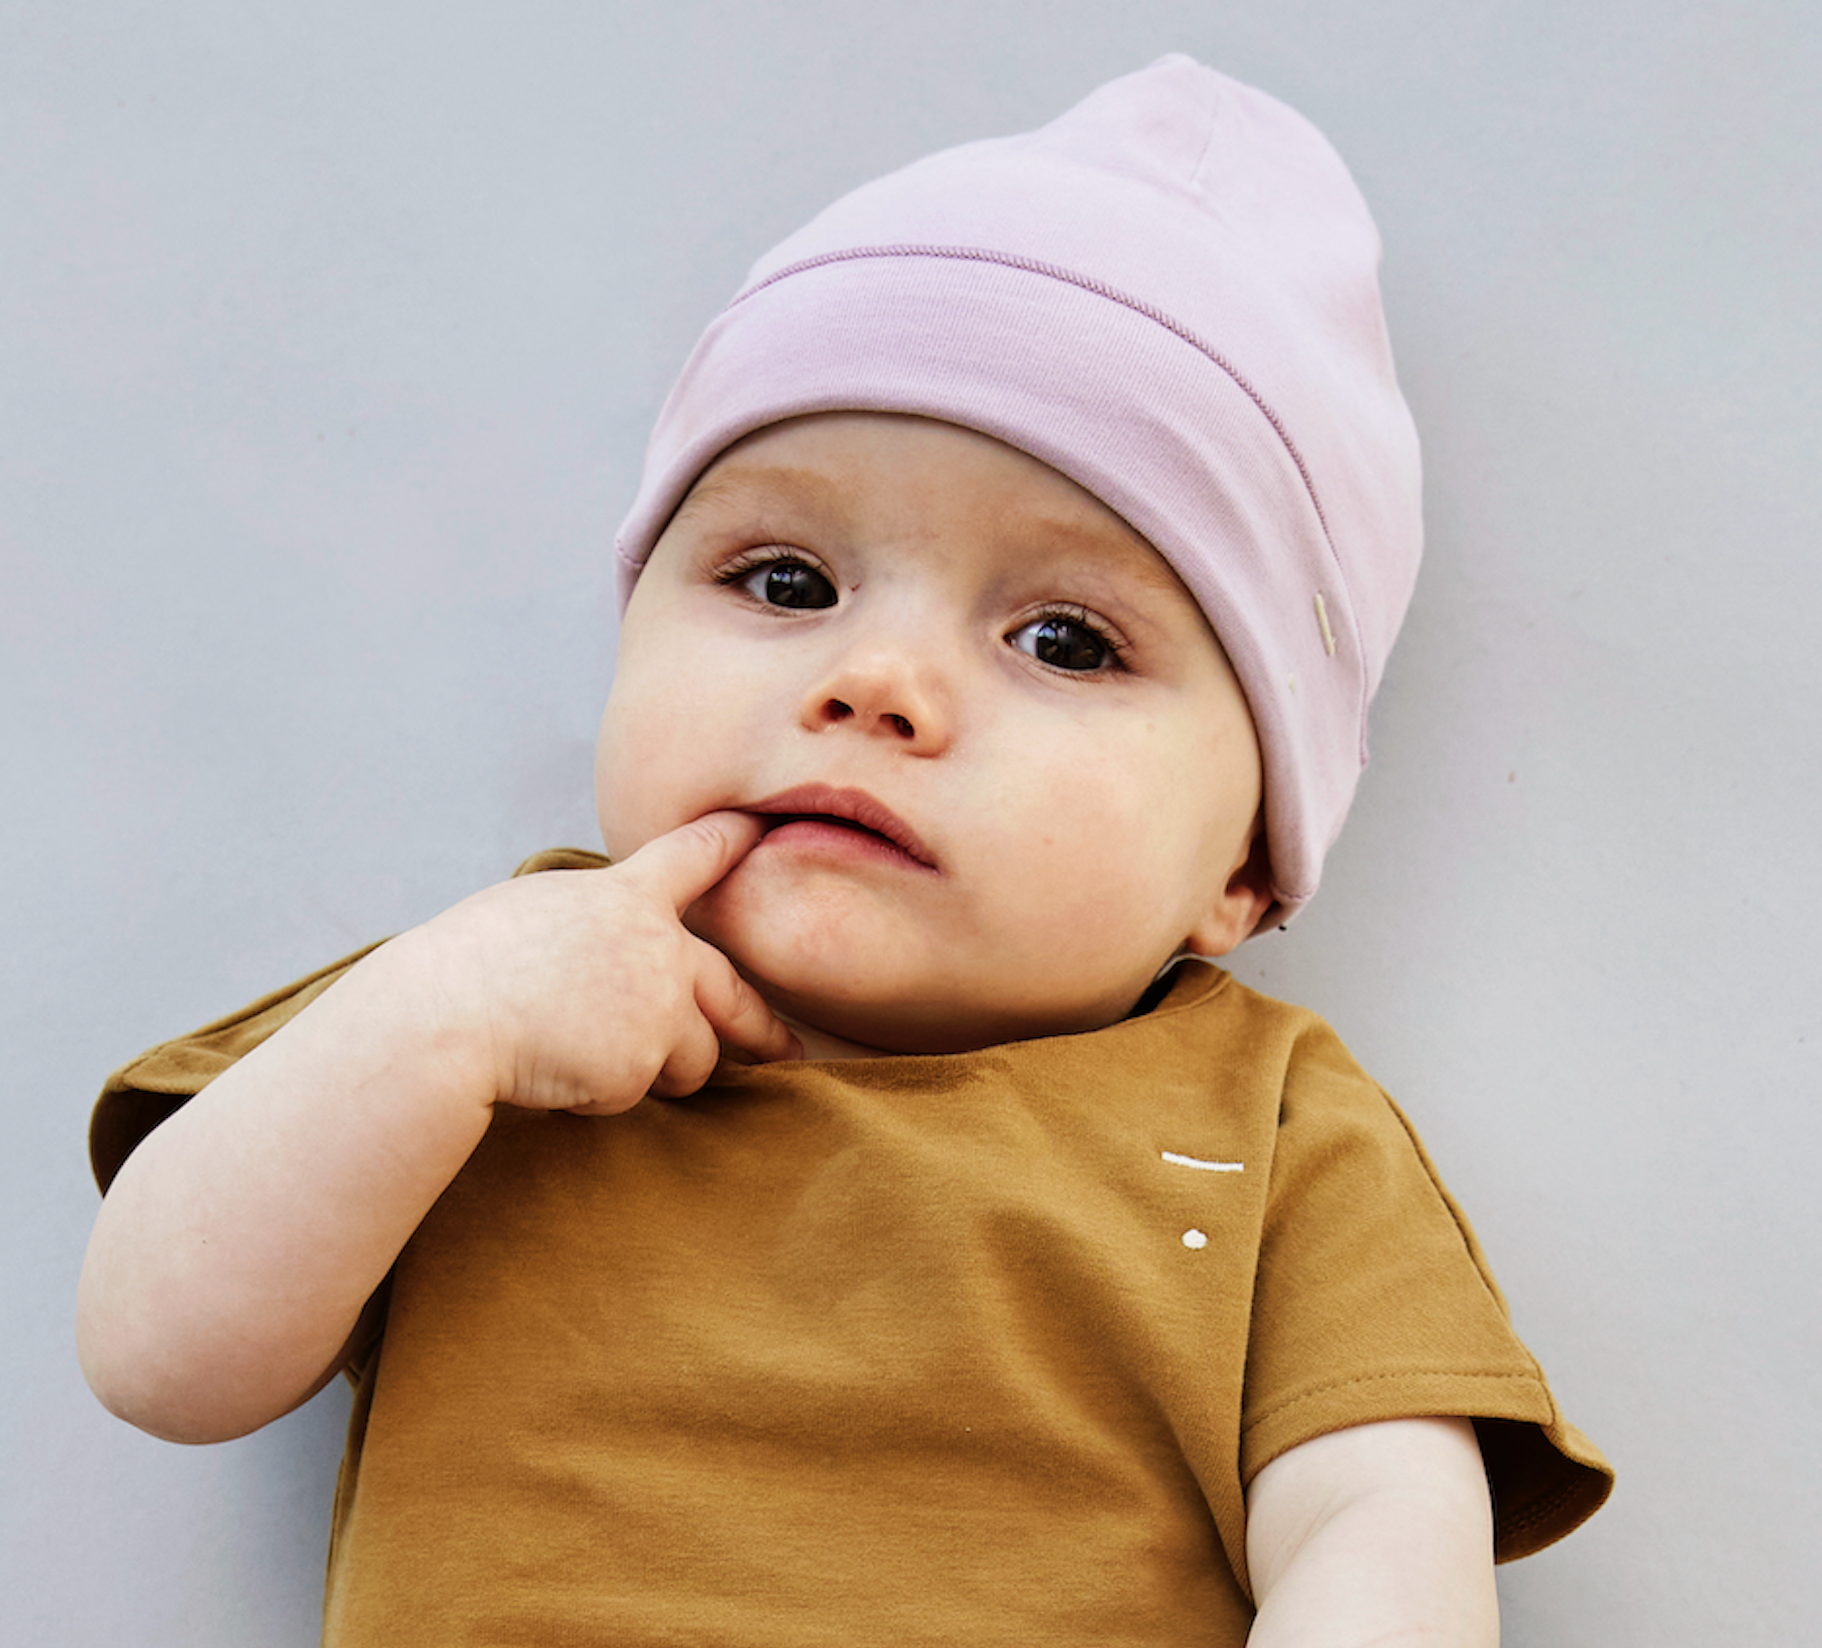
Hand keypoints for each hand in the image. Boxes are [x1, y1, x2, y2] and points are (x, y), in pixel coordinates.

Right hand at [417, 810, 799, 1115]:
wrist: (445, 1019)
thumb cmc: (469, 965)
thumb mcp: (539, 912)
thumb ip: (600, 924)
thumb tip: (619, 949)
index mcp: (627, 897)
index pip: (695, 855)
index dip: (732, 840)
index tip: (761, 829)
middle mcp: (660, 946)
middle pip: (734, 991)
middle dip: (762, 1030)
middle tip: (785, 1049)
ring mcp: (660, 1006)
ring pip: (695, 1058)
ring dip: (656, 1070)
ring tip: (583, 1055)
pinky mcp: (643, 1064)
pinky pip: (639, 1091)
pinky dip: (603, 1094)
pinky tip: (555, 1069)